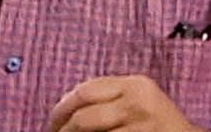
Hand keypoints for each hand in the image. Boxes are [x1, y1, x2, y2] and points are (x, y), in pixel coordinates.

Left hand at [48, 74, 202, 131]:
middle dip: (61, 124)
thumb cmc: (158, 126)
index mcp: (136, 84)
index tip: (52, 121)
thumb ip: (111, 99)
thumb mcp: (139, 103)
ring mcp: (139, 123)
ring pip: (87, 126)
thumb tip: (67, 110)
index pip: (86, 88)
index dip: (62, 106)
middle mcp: (137, 100)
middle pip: (83, 109)